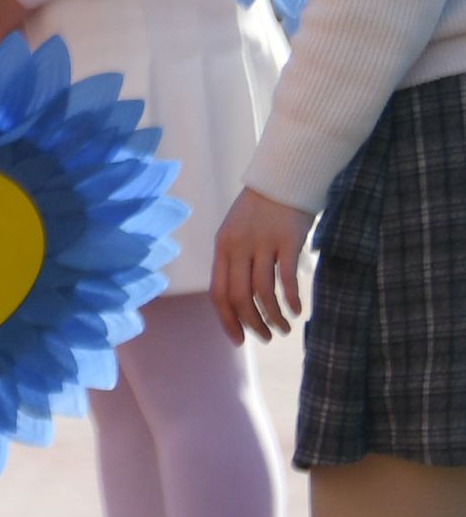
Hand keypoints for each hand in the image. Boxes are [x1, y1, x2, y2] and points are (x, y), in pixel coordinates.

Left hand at [212, 188, 312, 341]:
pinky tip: (297, 311)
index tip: (238, 339)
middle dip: (251, 323)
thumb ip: (234, 260)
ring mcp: (263, 244)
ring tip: (283, 329)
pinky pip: (286, 278)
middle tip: (264, 337)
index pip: (218, 293)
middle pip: (239, 297)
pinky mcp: (288, 240)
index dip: (227, 320)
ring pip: (263, 292)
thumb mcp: (235, 231)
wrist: (283, 178)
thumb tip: (238, 297)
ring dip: (273, 317)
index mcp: (222, 247)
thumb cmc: (260, 209)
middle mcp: (239, 247)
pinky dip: (291, 299)